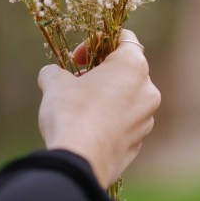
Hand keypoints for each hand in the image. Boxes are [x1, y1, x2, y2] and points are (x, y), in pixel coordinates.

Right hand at [37, 29, 160, 187]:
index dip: (97, 42)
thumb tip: (52, 74)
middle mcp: (148, 90)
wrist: (79, 162)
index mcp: (133, 66)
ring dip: (106, 98)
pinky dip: (109, 121)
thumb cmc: (71, 112)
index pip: (125, 38)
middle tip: (75, 82)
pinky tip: (87, 130)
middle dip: (100, 72)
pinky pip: (124, 124)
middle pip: (126, 70)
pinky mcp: (138, 143)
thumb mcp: (54, 83)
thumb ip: (55, 72)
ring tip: (79, 108)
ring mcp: (146, 119)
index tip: (76, 59)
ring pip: (127, 99)